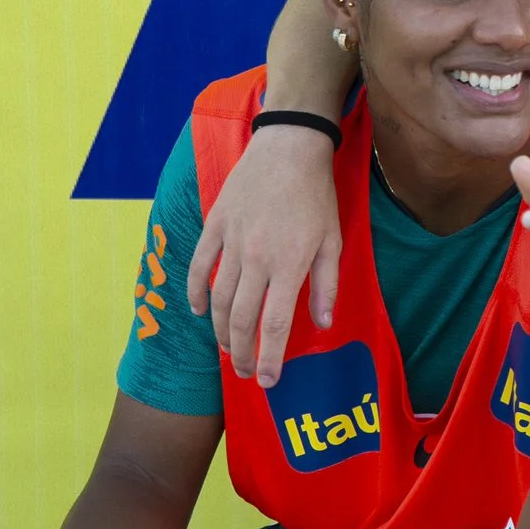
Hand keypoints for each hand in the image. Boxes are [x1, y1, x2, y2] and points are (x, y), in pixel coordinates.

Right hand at [188, 123, 342, 387]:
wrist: (289, 148)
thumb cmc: (317, 196)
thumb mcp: (332, 241)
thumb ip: (325, 285)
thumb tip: (321, 324)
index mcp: (289, 265)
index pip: (274, 324)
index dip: (269, 357)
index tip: (268, 380)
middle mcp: (256, 259)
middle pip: (242, 319)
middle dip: (242, 353)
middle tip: (246, 373)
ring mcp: (231, 242)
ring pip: (219, 299)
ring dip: (221, 330)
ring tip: (228, 350)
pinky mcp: (215, 226)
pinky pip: (200, 266)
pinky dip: (197, 292)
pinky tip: (200, 311)